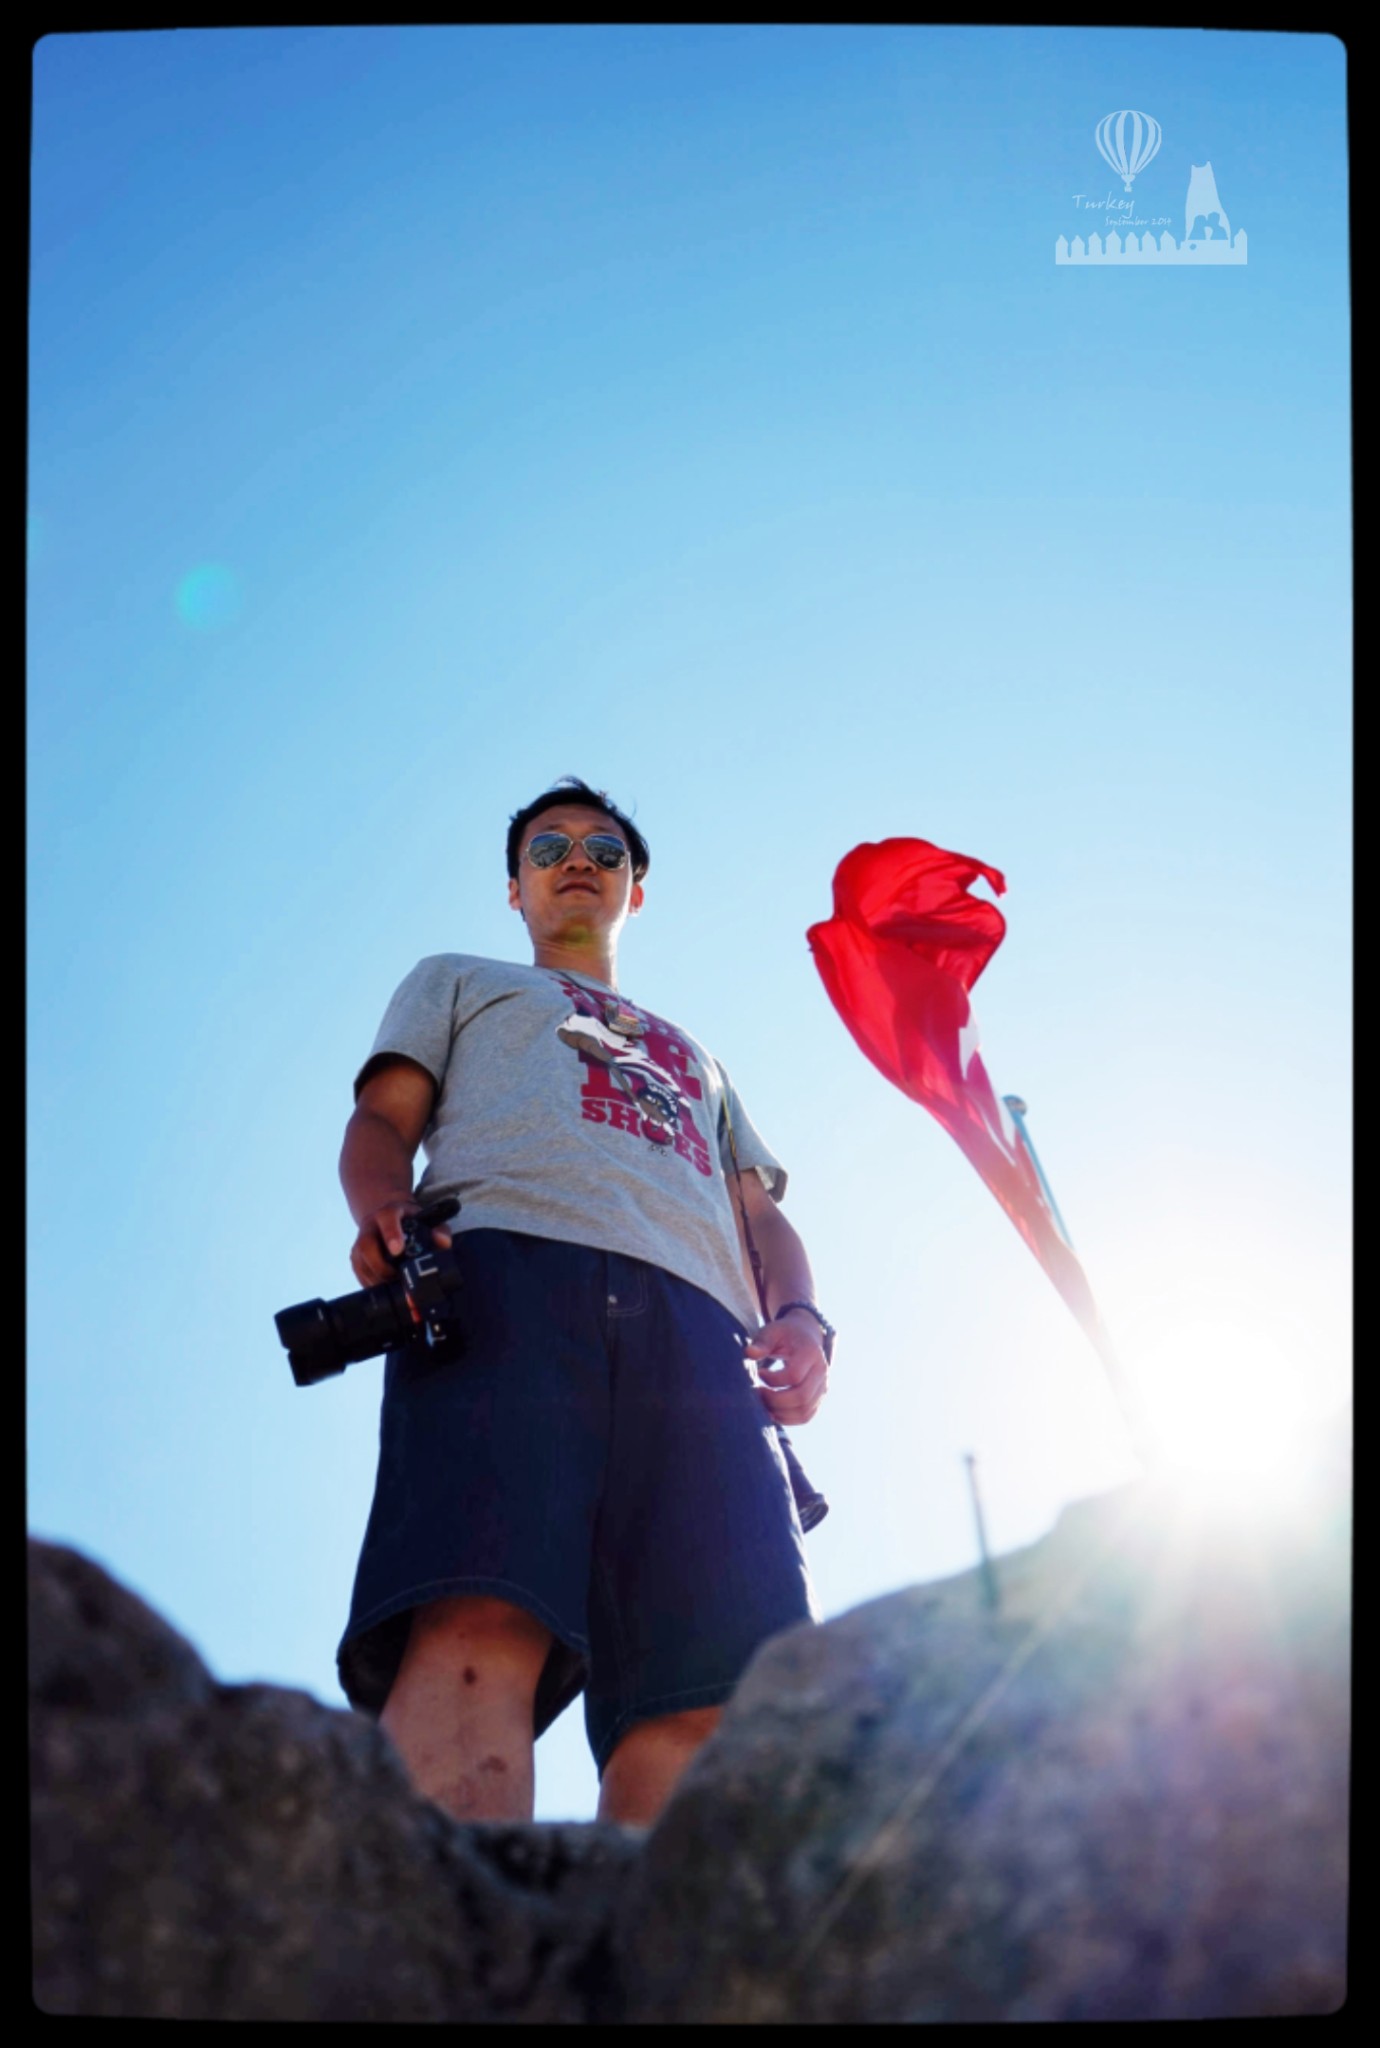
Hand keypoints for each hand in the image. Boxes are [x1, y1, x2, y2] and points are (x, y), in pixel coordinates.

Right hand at [348, 1198, 452, 1287]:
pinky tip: (385, 1289)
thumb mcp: (426, 1220)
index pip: (387, 1219)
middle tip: (397, 1278)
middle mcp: (370, 1227)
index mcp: (388, 1213)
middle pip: (367, 1246)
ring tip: (395, 1287)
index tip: (398, 1250)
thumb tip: (442, 1242)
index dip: (391, 1234)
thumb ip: (439, 1229)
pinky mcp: (355, 1257)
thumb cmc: (409, 1221)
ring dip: (377, 1279)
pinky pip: (359, 1273)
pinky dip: (372, 1283)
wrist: (387, 1218)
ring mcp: (360, 1242)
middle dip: (381, 1266)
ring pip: (360, 1263)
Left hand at [744, 1310, 829, 1426]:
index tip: (759, 1373)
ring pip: (804, 1411)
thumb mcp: (772, 1332)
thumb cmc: (785, 1334)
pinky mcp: (819, 1397)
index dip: (773, 1380)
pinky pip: (806, 1416)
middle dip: (775, 1400)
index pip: (794, 1376)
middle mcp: (821, 1371)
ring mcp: (823, 1386)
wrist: (805, 1336)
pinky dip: (787, 1419)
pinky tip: (771, 1410)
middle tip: (758, 1392)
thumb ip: (761, 1342)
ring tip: (762, 1402)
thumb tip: (749, 1353)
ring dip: (780, 1413)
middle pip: (801, 1397)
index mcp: (811, 1353)